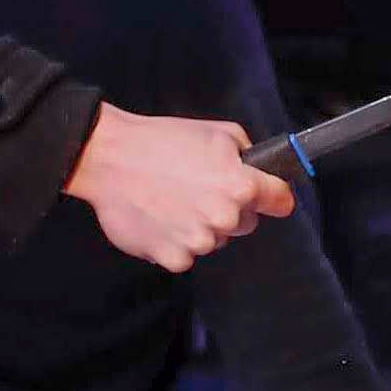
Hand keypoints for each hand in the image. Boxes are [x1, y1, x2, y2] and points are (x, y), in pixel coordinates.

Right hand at [61, 106, 291, 269]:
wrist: (109, 159)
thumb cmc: (161, 141)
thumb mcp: (218, 133)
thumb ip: (248, 154)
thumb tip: (260, 169)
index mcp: (241, 186)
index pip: (281, 201)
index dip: (273, 195)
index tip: (266, 195)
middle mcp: (225, 218)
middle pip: (246, 223)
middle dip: (231, 210)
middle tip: (200, 189)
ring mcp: (199, 241)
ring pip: (215, 240)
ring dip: (201, 226)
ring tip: (173, 200)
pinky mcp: (173, 258)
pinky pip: (186, 255)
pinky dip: (175, 241)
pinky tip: (160, 218)